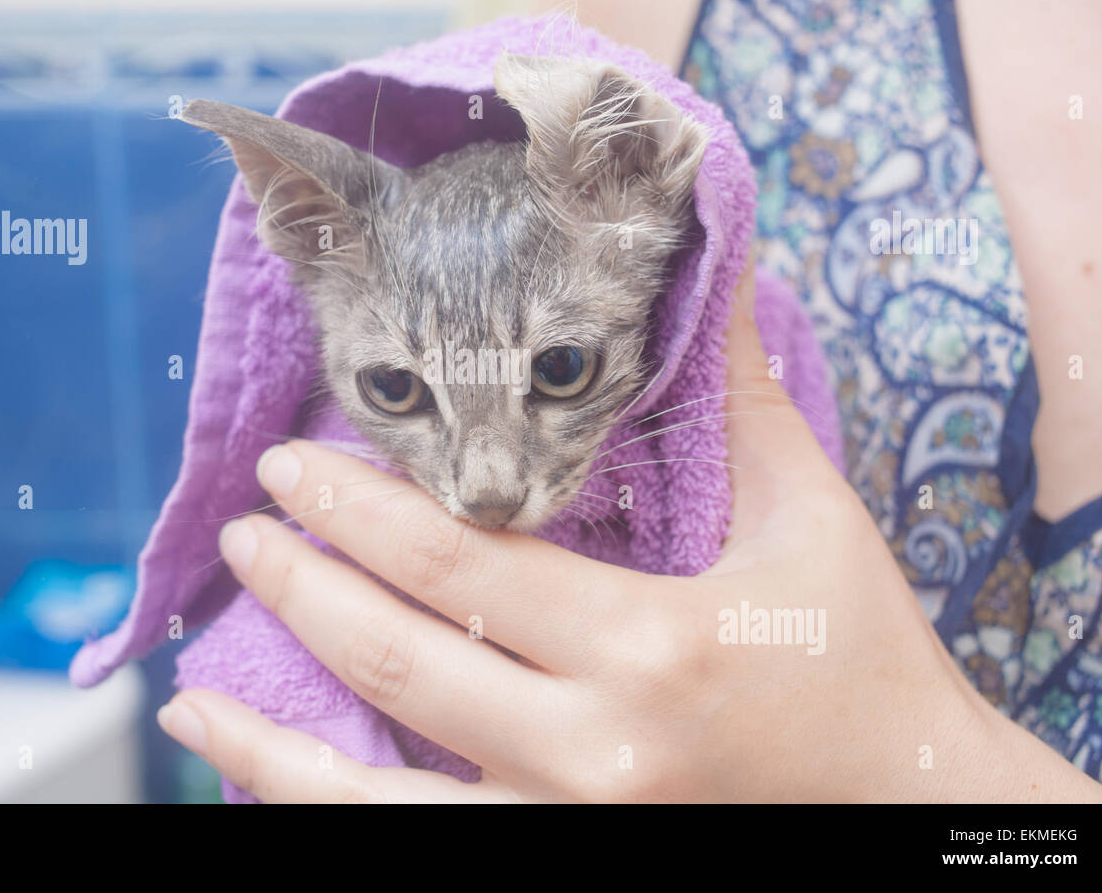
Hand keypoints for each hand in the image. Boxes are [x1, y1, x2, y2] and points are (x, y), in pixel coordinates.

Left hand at [156, 269, 1101, 802]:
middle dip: (303, 588)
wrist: (910, 806)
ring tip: (191, 697)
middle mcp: (594, 753)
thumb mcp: (810, 521)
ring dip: (268, 741)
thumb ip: (742, 397)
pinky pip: (415, 848)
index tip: (294, 466)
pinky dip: (321, 814)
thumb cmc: (862, 663)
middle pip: (400, 662)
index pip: (462, 563)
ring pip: (375, 799)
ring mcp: (567, 828)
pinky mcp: (558, 864)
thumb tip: (716, 268)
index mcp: (652, 648)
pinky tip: (264, 782)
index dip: (360, 510)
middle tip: (248, 535)